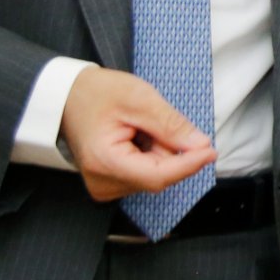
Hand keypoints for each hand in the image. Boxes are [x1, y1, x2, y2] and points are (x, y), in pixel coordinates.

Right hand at [60, 67, 215, 201]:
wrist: (68, 96)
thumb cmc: (97, 93)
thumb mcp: (139, 98)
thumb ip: (171, 125)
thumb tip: (200, 145)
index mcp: (105, 163)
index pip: (158, 176)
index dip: (188, 164)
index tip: (211, 151)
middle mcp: (103, 183)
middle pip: (158, 175)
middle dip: (168, 148)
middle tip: (152, 120)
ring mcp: (105, 186)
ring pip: (154, 174)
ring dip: (158, 150)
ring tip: (137, 126)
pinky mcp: (110, 183)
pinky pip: (144, 172)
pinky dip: (149, 154)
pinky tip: (135, 136)